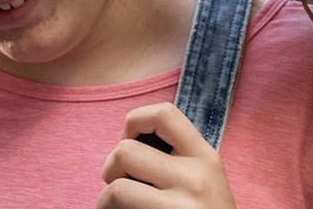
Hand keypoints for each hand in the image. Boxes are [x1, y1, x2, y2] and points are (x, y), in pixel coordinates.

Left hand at [98, 102, 236, 208]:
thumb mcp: (206, 178)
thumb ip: (178, 156)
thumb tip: (130, 139)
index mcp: (206, 157)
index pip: (164, 113)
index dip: (135, 121)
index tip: (132, 142)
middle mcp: (195, 178)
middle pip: (125, 151)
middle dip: (111, 167)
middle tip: (120, 182)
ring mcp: (180, 208)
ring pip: (116, 187)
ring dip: (106, 198)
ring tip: (116, 206)